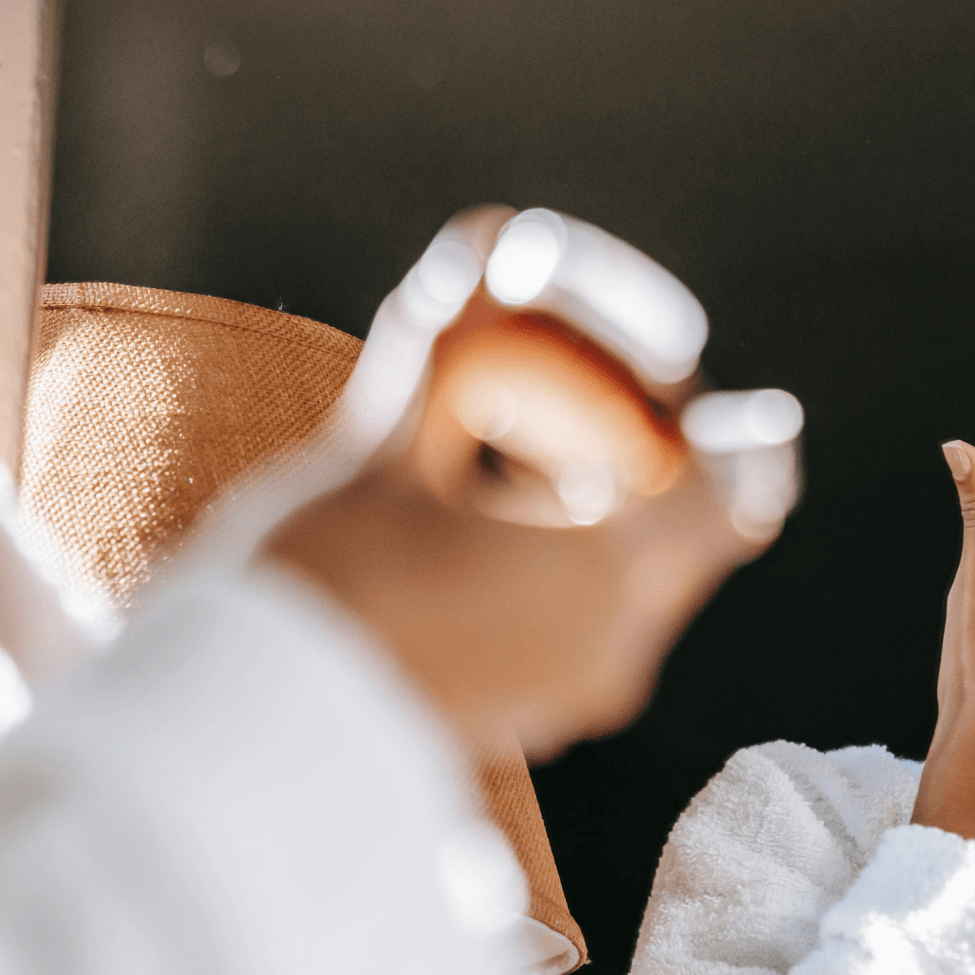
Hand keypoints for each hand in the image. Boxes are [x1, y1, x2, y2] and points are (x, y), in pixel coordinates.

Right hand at [268, 207, 796, 757]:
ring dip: (593, 509)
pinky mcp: (533, 716)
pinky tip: (467, 536)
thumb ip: (447, 339)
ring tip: (492, 468)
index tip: (671, 373)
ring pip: (634, 575)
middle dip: (637, 451)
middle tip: (559, 400)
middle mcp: (614, 644)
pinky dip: (557, 565)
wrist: (238, 730)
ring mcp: (575, 693)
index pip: (735, 481)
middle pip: (685, 524)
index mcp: (601, 569)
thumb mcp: (382, 444)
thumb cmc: (314, 582)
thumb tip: (487, 244)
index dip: (718, 417)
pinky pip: (583, 621)